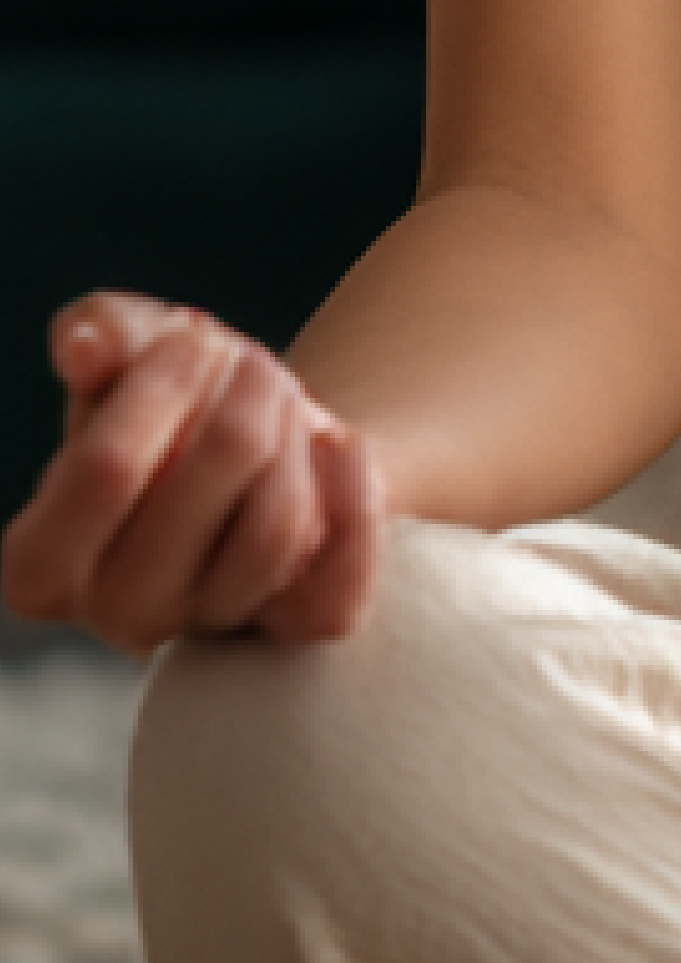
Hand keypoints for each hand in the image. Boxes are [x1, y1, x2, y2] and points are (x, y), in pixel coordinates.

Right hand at [0, 293, 385, 654]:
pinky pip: (333, 594)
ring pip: (275, 533)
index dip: (160, 388)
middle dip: (242, 404)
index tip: (191, 340)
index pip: (107, 471)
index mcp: (42, 563)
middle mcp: (119, 613)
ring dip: (295, 440)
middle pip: (200, 494)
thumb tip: (87, 346)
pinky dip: (356, 502)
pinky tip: (342, 443)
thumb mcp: (131, 346)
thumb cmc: (178, 393)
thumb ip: (97, 334)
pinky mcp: (290, 627)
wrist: (264, 434)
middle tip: (256, 366)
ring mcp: (208, 627)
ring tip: (287, 404)